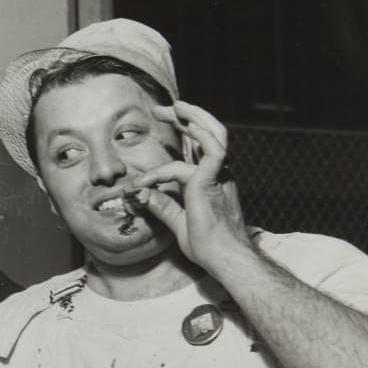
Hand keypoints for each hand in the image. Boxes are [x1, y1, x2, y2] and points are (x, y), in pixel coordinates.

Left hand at [133, 100, 251, 271]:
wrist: (225, 259)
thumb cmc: (208, 247)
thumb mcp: (178, 223)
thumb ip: (163, 206)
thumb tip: (142, 194)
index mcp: (212, 183)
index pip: (197, 152)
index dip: (175, 144)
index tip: (152, 150)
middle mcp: (218, 175)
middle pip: (206, 136)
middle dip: (186, 118)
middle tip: (162, 109)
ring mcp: (219, 177)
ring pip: (213, 135)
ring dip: (193, 117)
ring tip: (173, 107)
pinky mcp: (214, 181)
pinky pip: (208, 152)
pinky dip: (195, 139)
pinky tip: (184, 129)